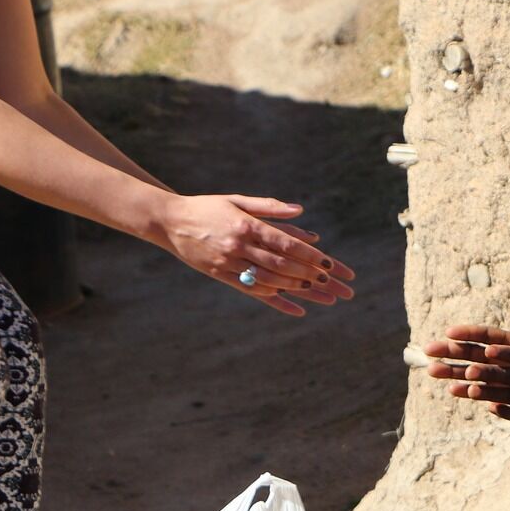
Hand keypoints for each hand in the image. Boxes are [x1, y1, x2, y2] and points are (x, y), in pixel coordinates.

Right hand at [154, 194, 355, 315]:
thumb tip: (301, 211)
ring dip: (301, 290)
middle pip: (284, 266)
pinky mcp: (223, 276)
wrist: (169, 221)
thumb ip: (270, 208)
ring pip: (272, 281)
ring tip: (327, 296)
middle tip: (339, 285)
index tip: (333, 264)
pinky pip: (255, 292)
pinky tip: (298, 310)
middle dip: (315, 276)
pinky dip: (278, 302)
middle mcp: (240, 246)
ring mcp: (230, 264)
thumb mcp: (238, 201)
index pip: (286, 244)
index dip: (310, 255)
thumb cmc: (209, 208)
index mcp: (247, 225)